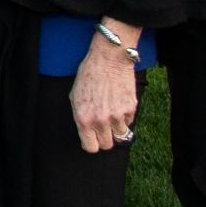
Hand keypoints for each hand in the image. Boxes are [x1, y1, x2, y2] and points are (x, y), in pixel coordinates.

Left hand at [70, 20, 141, 152]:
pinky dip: (125, 118)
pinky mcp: (130, 109)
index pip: (91, 147)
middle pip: (107, 145)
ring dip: (116, 129)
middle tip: (103, 128)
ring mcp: (117, 116)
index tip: (93, 139)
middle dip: (105, 138)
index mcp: (84, 119)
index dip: (92, 144)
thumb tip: (87, 132)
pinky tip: (118, 104)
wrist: (109, 59)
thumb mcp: (75, 97)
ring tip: (112, 115)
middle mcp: (101, 121)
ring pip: (120, 136)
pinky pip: (129, 123)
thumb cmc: (89, 75)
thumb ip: (81, 117)